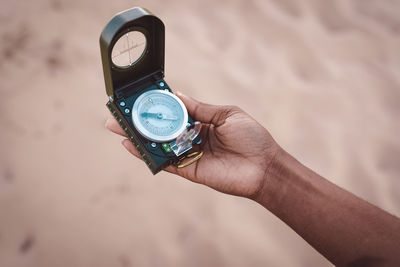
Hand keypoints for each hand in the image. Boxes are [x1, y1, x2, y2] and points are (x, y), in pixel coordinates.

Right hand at [106, 92, 280, 197]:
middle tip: (118, 112)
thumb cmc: (251, 137)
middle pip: (161, 128)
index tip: (139, 96)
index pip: (174, 112)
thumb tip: (177, 95)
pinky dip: (147, 155)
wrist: (263, 167)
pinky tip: (131, 145)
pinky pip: (164, 162)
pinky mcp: (188, 170)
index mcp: (202, 122)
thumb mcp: (227, 114)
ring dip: (137, 136)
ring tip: (117, 126)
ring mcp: (188, 154)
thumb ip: (200, 108)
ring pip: (158, 145)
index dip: (157, 104)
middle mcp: (192, 137)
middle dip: (140, 120)